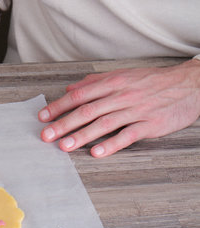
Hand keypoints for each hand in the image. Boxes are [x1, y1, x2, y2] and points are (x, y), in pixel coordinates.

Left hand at [38, 59, 199, 156]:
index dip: (59, 106)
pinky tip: (97, 152)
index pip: (79, 95)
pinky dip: (111, 144)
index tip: (43, 116)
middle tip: (46, 135)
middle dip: (63, 124)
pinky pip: (128, 136)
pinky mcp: (150, 125)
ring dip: (82, 136)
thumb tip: (70, 89)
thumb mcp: (122, 75)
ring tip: (64, 146)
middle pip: (87, 110)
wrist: (190, 85)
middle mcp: (121, 95)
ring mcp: (136, 111)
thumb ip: (94, 82)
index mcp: (113, 83)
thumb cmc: (152, 81)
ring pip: (104, 124)